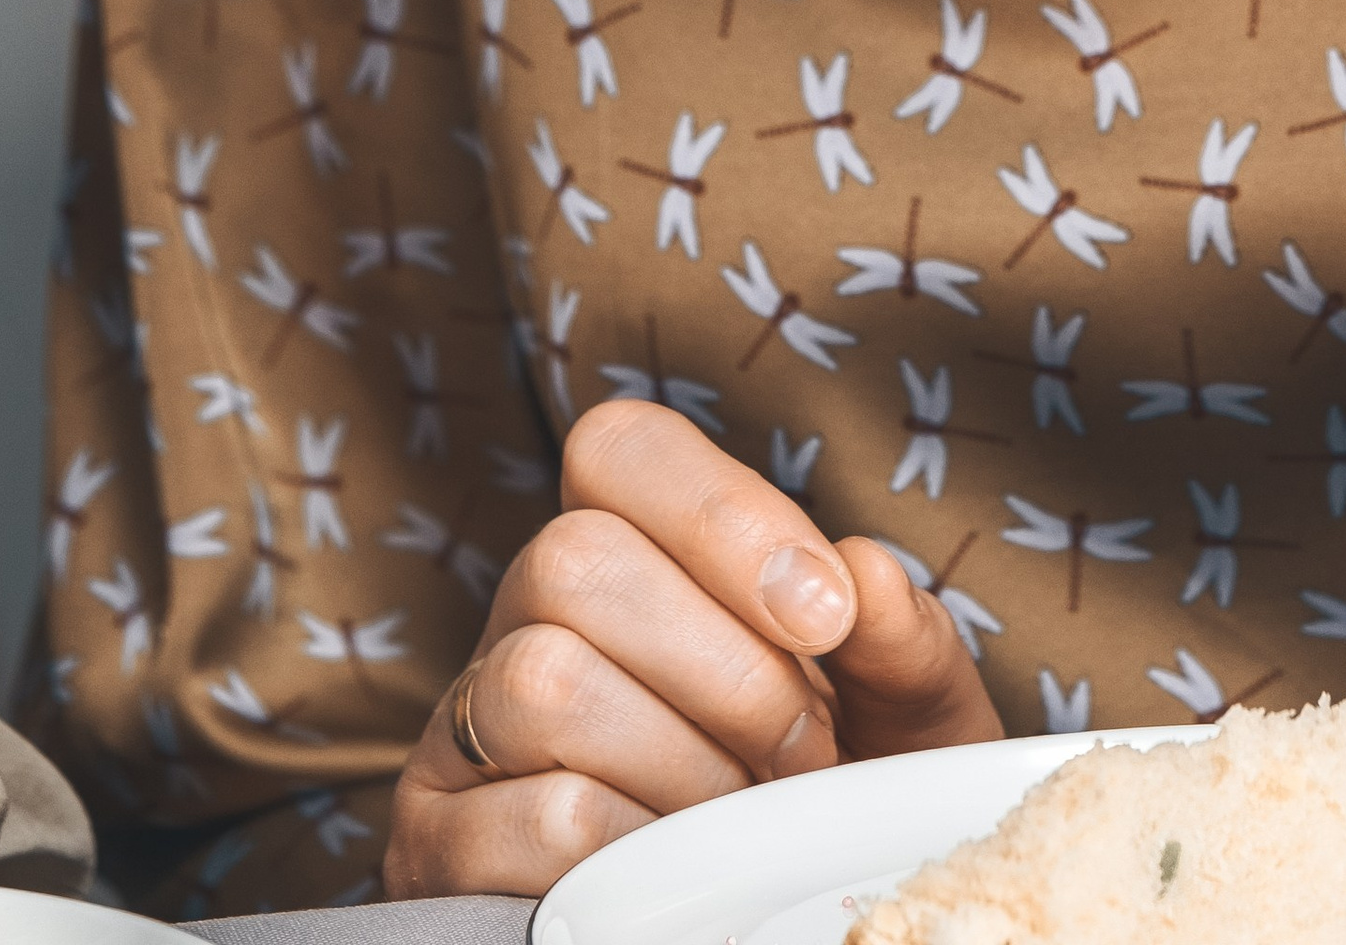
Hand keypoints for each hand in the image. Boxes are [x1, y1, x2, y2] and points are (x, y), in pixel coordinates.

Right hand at [384, 401, 999, 898]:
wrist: (784, 927)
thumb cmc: (836, 798)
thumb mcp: (900, 722)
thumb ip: (903, 642)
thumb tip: (867, 573)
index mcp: (627, 544)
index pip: (619, 448)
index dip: (723, 515)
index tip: (827, 616)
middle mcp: (527, 612)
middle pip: (578, 560)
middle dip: (726, 669)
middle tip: (803, 750)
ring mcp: (469, 723)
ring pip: (546, 680)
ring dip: (683, 763)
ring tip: (743, 814)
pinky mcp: (442, 837)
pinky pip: (537, 813)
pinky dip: (638, 848)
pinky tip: (678, 871)